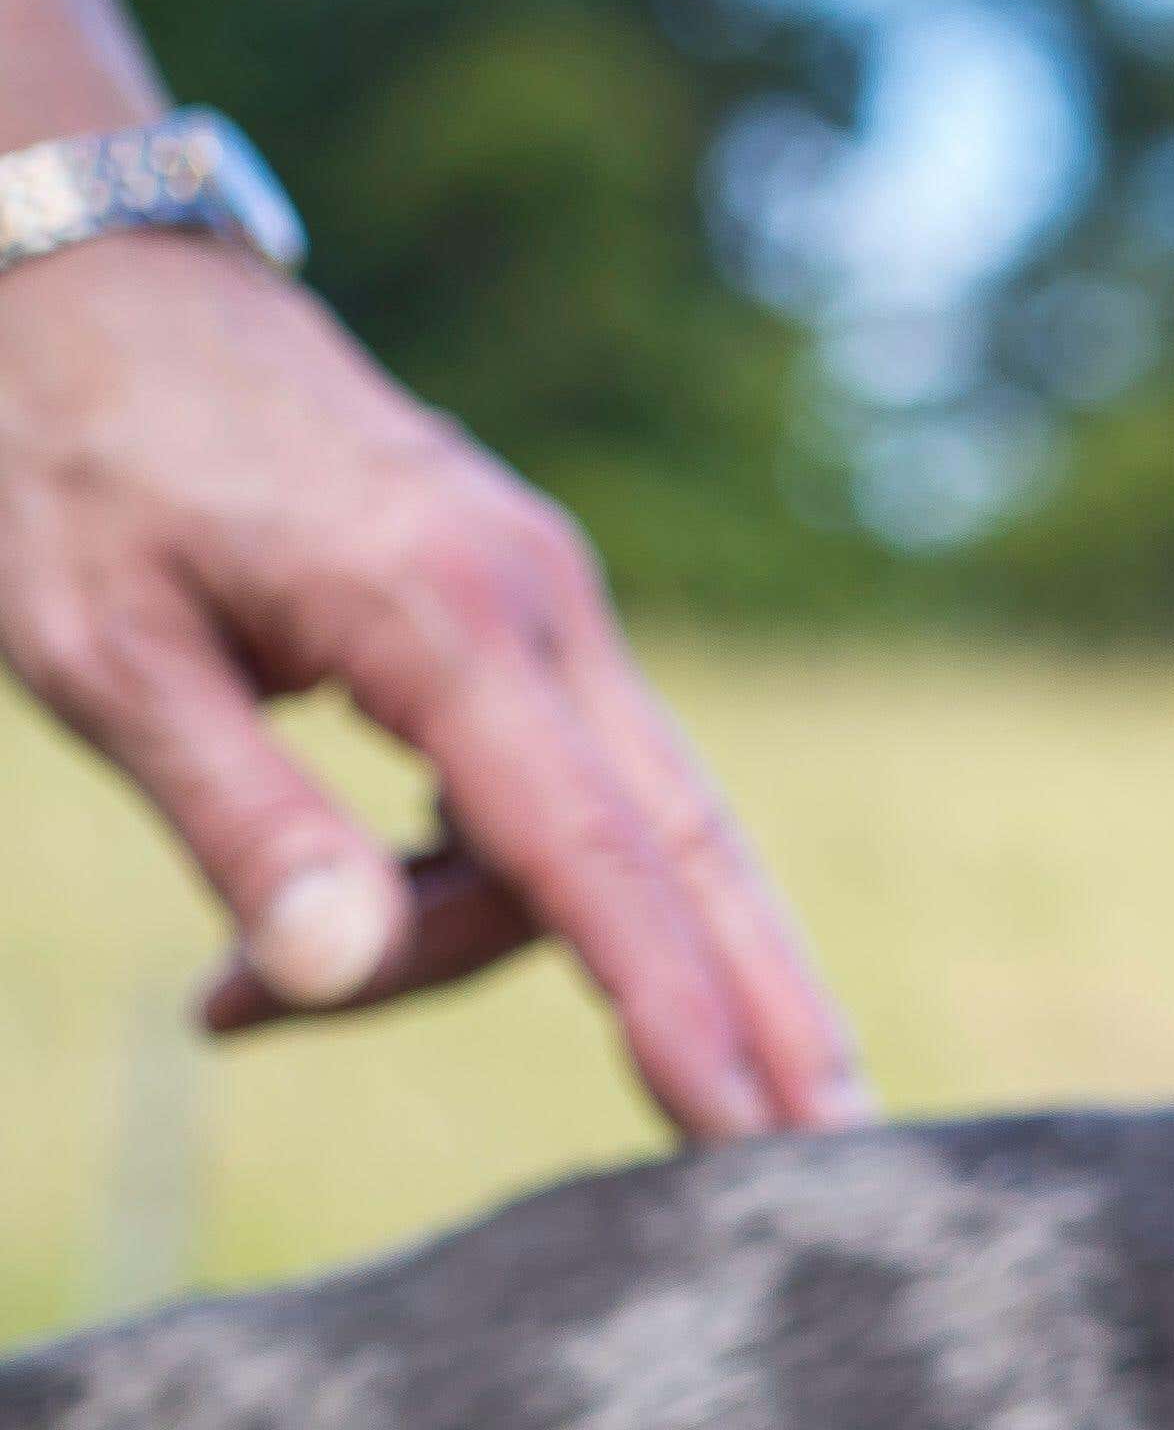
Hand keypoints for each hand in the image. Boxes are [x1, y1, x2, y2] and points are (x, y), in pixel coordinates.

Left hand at [0, 224, 866, 1140]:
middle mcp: (542, 608)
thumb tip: (328, 981)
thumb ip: (236, 819)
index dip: (668, 1006)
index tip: (741, 1134)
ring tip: (239, 1009)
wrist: (91, 279)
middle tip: (841, 1150)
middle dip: (768, 1006)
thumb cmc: (71, 463)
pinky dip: (466, 886)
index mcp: (443, 617)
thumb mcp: (101, 655)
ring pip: (594, 833)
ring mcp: (549, 605)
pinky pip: (548, 790)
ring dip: (461, 948)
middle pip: (694, 846)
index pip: (585, 854)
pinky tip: (321, 920)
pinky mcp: (521, 614)